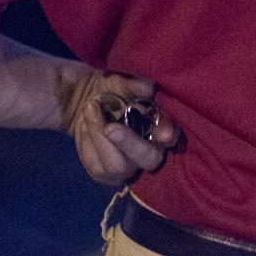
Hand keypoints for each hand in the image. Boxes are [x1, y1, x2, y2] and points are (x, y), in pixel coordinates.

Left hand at [58, 69, 179, 185]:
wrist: (84, 101)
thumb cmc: (110, 89)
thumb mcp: (120, 82)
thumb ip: (134, 85)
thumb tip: (149, 88)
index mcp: (161, 127)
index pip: (171, 136)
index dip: (167, 134)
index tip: (164, 134)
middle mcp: (151, 150)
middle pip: (150, 158)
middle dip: (131, 144)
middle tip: (111, 128)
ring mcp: (128, 166)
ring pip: (118, 165)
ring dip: (100, 136)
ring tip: (89, 108)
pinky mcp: (104, 174)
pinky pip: (96, 165)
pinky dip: (88, 140)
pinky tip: (84, 123)